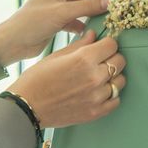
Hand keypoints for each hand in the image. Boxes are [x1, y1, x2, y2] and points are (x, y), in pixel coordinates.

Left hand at [0, 0, 108, 65]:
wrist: (15, 41)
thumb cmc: (33, 21)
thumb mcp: (62, 12)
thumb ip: (88, 7)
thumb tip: (110, 3)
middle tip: (107, 10)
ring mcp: (62, 4)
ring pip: (86, 3)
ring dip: (94, 11)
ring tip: (102, 20)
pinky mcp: (61, 18)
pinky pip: (80, 17)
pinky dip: (85, 23)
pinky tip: (87, 32)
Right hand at [6, 31, 125, 127]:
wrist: (27, 106)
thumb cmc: (37, 79)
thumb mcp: (56, 56)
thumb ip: (78, 45)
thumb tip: (93, 35)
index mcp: (83, 59)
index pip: (112, 45)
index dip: (106, 43)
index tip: (102, 46)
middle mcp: (94, 77)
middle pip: (120, 61)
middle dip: (111, 57)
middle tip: (101, 60)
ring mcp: (97, 96)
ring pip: (120, 81)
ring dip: (112, 76)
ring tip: (99, 76)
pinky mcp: (96, 112)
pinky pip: (116, 100)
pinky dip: (110, 94)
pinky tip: (98, 91)